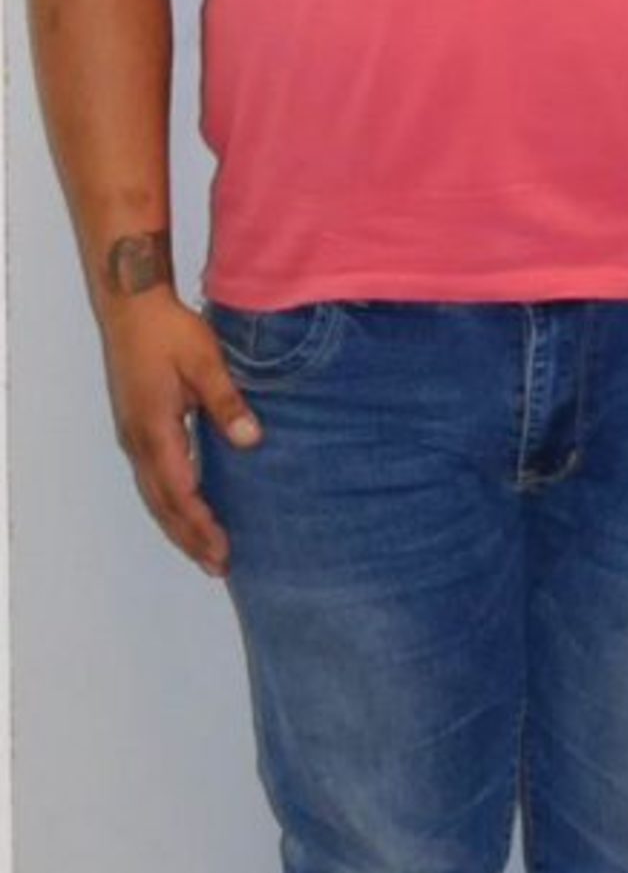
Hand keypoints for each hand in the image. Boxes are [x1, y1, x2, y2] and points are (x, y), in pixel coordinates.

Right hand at [99, 287, 261, 574]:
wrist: (132, 306)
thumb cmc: (168, 330)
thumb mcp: (205, 361)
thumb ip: (227, 403)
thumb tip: (251, 440)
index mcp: (156, 430)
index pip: (180, 492)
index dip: (202, 525)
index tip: (223, 551)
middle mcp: (140, 441)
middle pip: (164, 504)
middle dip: (190, 538)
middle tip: (218, 567)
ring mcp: (134, 436)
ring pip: (155, 495)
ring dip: (179, 526)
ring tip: (205, 553)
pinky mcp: (138, 427)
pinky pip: (154, 478)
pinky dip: (172, 503)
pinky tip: (189, 510)